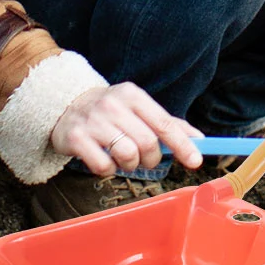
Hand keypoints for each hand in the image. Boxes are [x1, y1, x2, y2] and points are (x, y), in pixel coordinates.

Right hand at [49, 82, 203, 175]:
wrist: (65, 105)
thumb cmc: (112, 111)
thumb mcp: (138, 109)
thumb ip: (168, 124)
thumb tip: (199, 139)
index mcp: (133, 95)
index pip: (164, 123)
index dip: (182, 145)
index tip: (195, 161)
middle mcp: (113, 105)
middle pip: (148, 143)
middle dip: (152, 158)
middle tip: (145, 159)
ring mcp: (94, 121)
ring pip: (127, 155)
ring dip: (130, 164)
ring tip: (122, 157)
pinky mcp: (76, 139)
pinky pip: (103, 166)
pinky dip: (109, 169)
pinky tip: (104, 158)